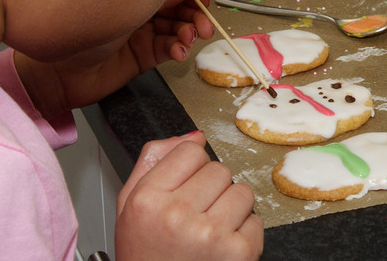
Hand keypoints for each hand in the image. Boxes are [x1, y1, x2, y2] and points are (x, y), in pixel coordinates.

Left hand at [15, 0, 214, 119]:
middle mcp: (139, 7)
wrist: (55, 69)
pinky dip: (177, 50)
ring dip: (189, 33)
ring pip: (177, 29)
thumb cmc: (75, 27)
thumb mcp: (125, 1)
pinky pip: (168, 50)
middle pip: (178, 7)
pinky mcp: (142, 56)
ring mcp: (142, 32)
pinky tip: (178, 51)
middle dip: (195, 14)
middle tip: (203, 23)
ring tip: (190, 38)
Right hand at [115, 132, 263, 260]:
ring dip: (231, 208)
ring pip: (242, 191)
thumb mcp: (130, 207)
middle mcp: (177, 215)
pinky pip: (256, 220)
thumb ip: (153, 162)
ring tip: (209, 230)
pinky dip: (244, 233)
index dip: (190, 168)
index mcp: (148, 200)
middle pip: (218, 169)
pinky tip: (221, 247)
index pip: (190, 151)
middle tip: (195, 215)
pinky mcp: (238, 252)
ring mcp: (210, 234)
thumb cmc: (146, 256)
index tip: (184, 187)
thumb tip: (194, 136)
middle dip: (211, 189)